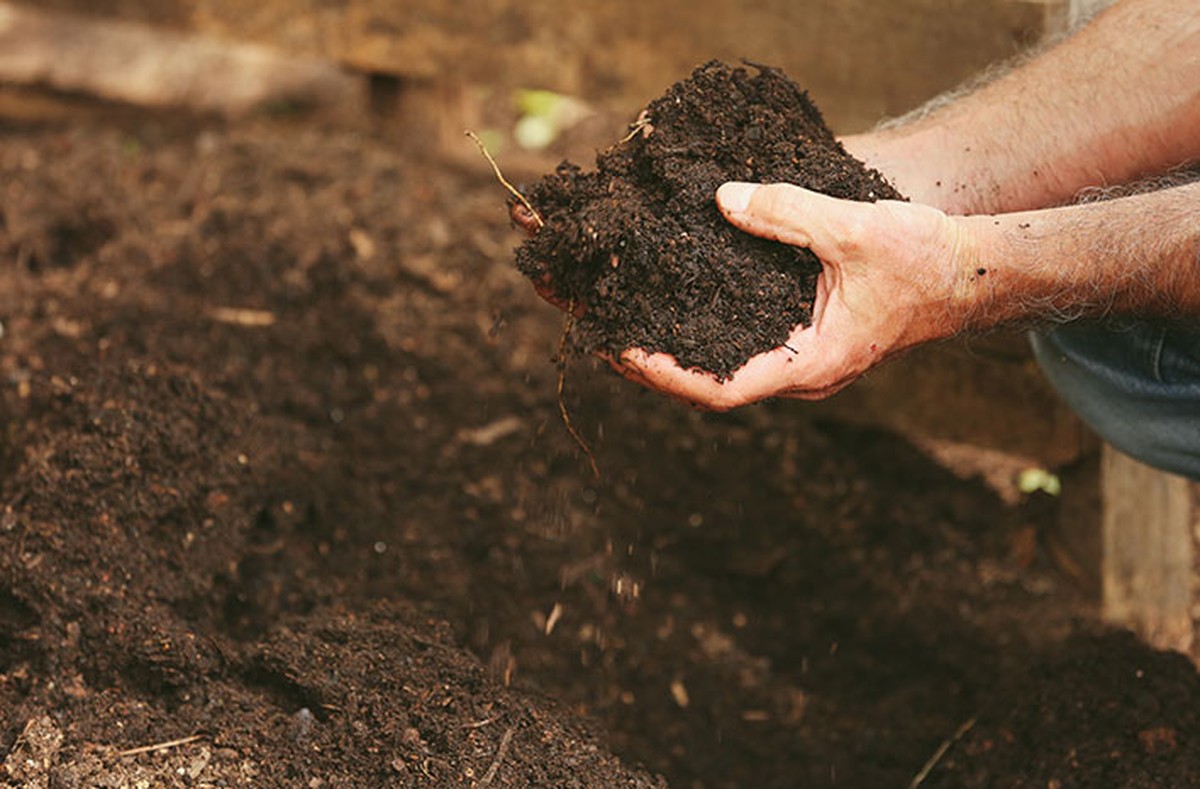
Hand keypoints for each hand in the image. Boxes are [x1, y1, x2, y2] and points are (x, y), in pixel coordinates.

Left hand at [609, 182, 977, 409]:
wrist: (973, 272)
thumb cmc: (927, 260)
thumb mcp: (855, 229)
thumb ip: (788, 213)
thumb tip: (723, 199)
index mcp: (812, 363)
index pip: (722, 390)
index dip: (666, 376)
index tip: (621, 353)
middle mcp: (800, 370)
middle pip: (712, 385)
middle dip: (656, 366)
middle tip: (602, 336)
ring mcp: (801, 358)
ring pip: (725, 367)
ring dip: (676, 351)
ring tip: (625, 324)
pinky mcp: (804, 337)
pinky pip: (743, 344)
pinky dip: (705, 330)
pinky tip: (678, 304)